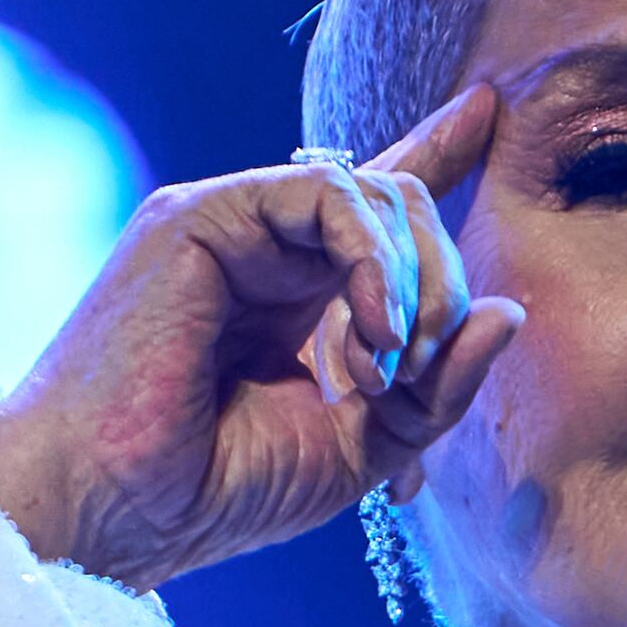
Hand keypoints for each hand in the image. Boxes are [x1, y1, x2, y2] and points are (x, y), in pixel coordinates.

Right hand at [0, 87, 528, 590]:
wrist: (117, 512)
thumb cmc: (218, 490)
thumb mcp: (362, 449)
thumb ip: (436, 387)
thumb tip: (509, 313)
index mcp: (294, 296)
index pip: (374, 209)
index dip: (435, 157)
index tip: (489, 114)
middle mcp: (263, 249)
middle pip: (396, 202)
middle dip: (442, 281)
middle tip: (423, 370)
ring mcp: (230, 227)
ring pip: (372, 190)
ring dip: (414, 279)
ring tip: (392, 363)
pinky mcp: (200, 215)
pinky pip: (325, 190)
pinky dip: (371, 258)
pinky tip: (370, 331)